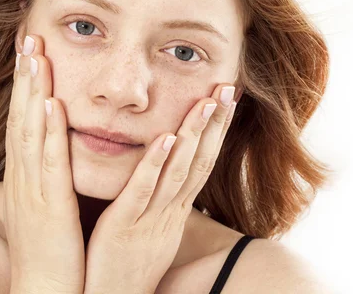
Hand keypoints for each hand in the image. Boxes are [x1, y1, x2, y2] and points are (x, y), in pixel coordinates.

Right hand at [3, 34, 84, 293]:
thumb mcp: (45, 199)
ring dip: (34, 92)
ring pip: (31, 131)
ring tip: (36, 55)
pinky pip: (50, 164)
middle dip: (25, 76)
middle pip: (21, 116)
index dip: (24, 84)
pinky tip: (53, 105)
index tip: (29, 50)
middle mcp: (24, 174)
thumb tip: (57, 143)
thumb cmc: (49, 243)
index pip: (22, 119)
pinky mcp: (49, 205)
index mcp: (26, 173)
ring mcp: (33, 188)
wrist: (45, 287)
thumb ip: (49, 170)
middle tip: (28, 36)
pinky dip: (50, 133)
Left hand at [83, 84, 237, 293]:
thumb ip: (160, 198)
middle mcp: (170, 212)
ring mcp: (150, 219)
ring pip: (179, 172)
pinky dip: (155, 164)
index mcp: (175, 210)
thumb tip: (168, 173)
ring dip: (194, 135)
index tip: (228, 101)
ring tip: (207, 102)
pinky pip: (142, 192)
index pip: (203, 163)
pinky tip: (166, 138)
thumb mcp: (153, 229)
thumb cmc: (128, 264)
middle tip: (229, 88)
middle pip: (200, 162)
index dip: (218, 131)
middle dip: (216, 124)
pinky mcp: (123, 227)